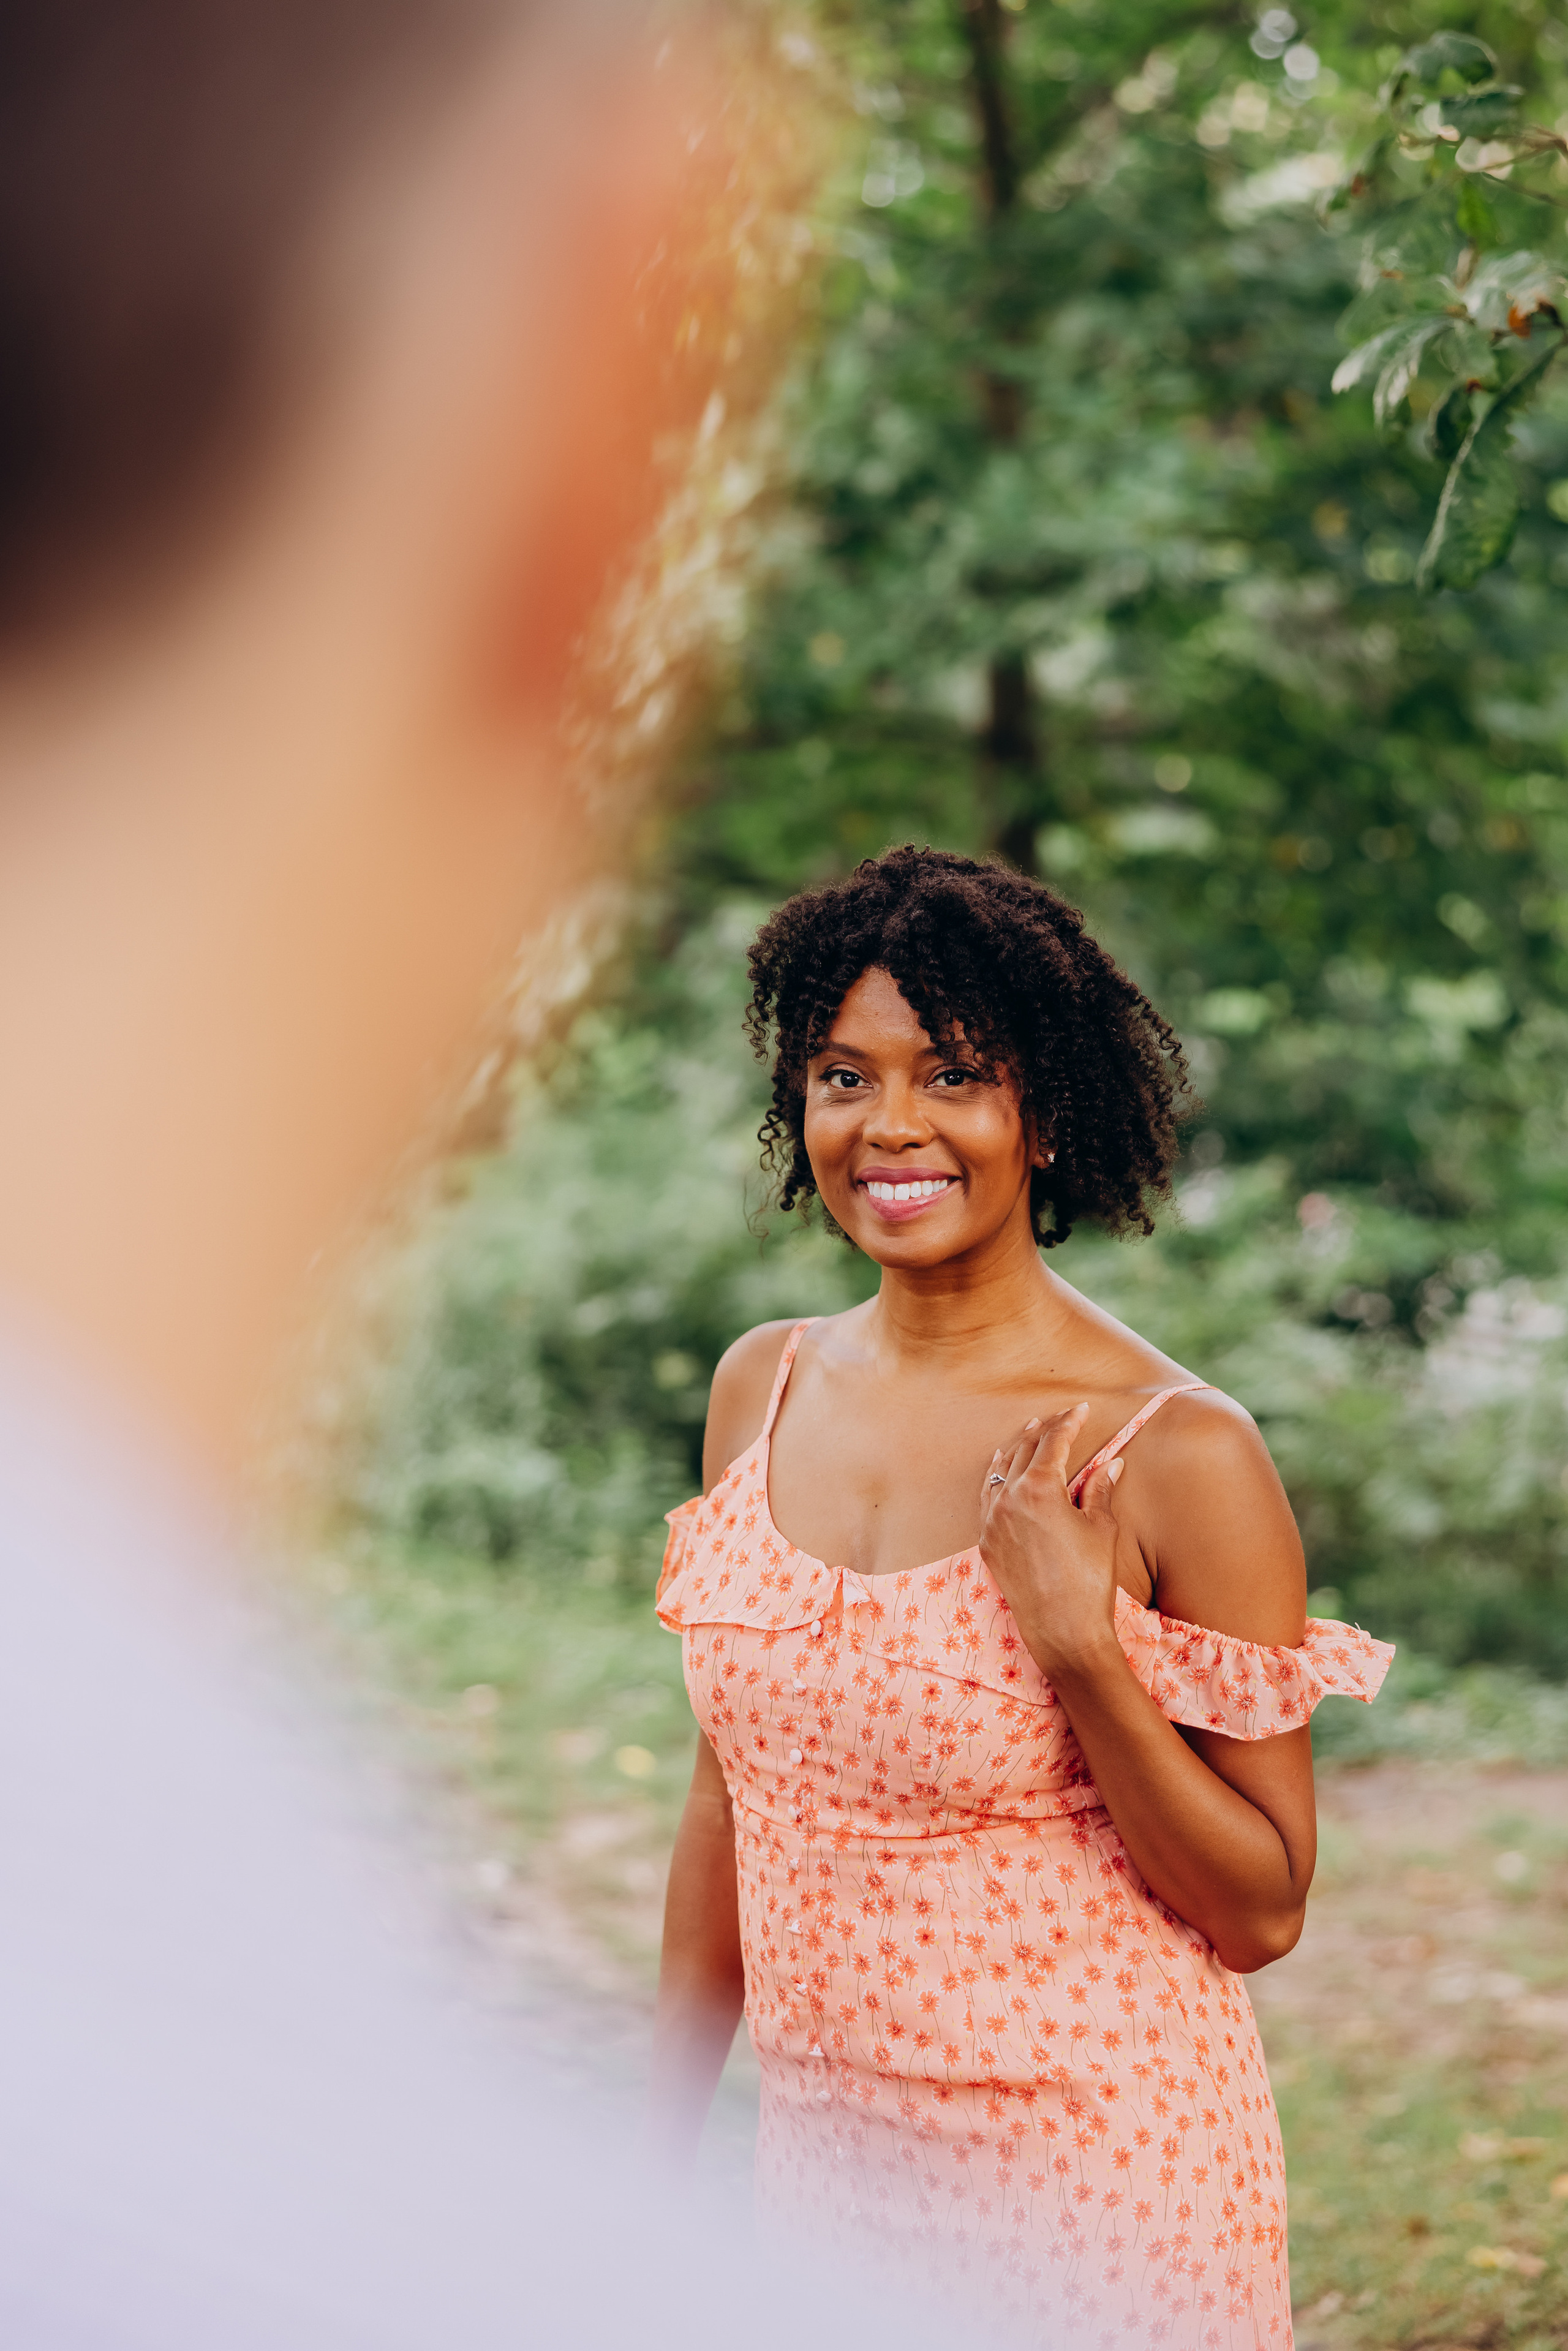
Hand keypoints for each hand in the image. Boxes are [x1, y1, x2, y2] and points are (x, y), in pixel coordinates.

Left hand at [978, 1403, 1126, 1686]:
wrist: (1063, 1631)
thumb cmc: (1090, 1579)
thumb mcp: (1102, 1529)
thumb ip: (1101, 1490)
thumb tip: (1112, 1463)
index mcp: (1039, 1488)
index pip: (1053, 1443)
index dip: (1068, 1422)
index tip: (1080, 1409)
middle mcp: (1008, 1499)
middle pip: (1023, 1450)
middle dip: (1043, 1431)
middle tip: (1059, 1418)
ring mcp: (992, 1521)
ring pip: (999, 1471)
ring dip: (1015, 1449)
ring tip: (1028, 1432)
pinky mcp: (986, 1543)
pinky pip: (987, 1497)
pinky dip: (997, 1478)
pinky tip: (1004, 1472)